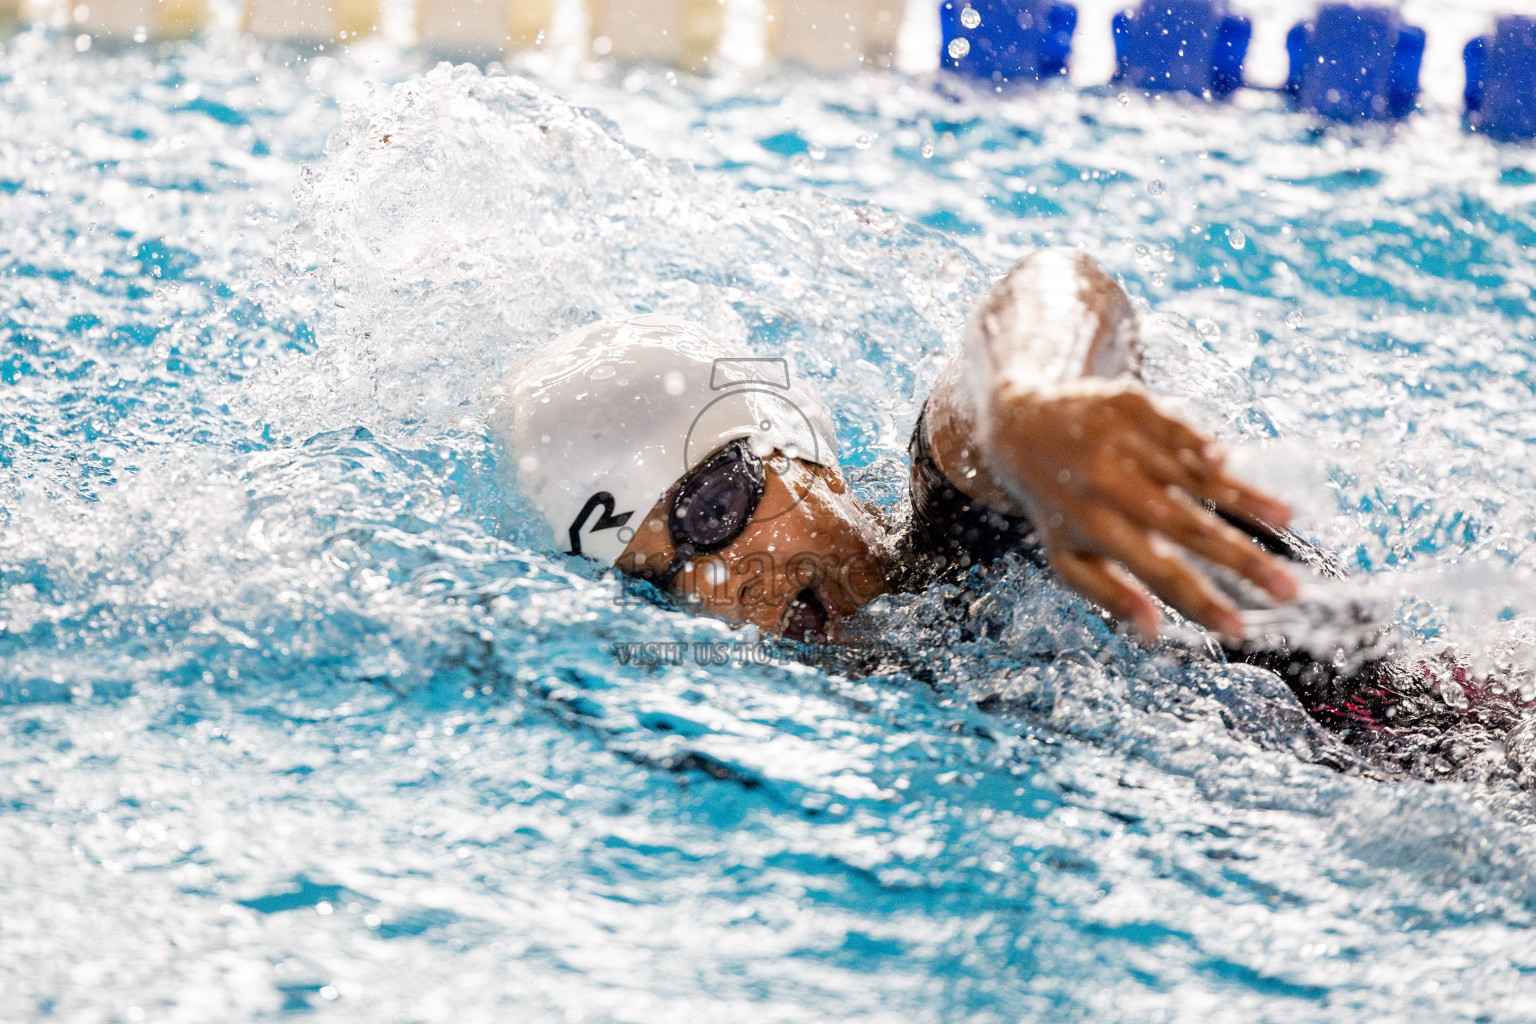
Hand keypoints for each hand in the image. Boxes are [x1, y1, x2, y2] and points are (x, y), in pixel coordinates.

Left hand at [984, 380, 1298, 639]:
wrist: (1018, 426)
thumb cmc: (1055, 505)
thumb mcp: (1066, 556)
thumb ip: (1109, 594)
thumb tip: (1154, 635)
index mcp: (1096, 530)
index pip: (1159, 574)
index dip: (1200, 603)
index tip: (1240, 632)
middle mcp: (1107, 486)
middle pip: (1184, 528)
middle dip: (1240, 560)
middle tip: (1289, 589)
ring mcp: (1118, 442)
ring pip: (1189, 475)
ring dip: (1240, 498)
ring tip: (1287, 520)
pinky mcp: (1127, 404)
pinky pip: (1170, 425)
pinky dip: (1195, 441)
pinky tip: (1225, 461)